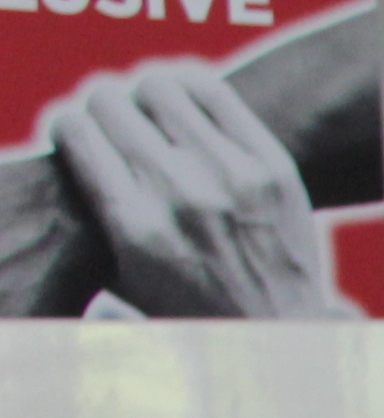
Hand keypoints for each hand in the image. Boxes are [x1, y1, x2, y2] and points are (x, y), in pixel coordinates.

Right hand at [51, 64, 341, 317]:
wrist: (280, 331)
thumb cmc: (189, 306)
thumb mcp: (124, 273)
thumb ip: (93, 209)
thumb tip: (79, 143)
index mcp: (135, 225)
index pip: (75, 132)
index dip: (69, 128)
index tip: (79, 138)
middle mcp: (181, 194)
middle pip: (111, 102)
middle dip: (102, 110)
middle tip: (114, 127)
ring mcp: (232, 176)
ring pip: (158, 85)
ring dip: (144, 94)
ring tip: (149, 114)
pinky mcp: (272, 164)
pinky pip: (212, 90)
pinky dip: (186, 86)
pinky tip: (182, 102)